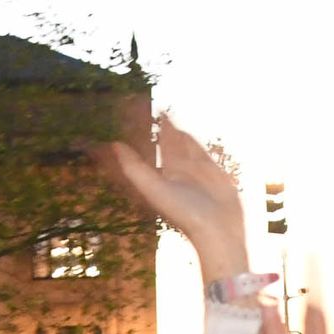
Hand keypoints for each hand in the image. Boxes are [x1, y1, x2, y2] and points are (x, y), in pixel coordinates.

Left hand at [101, 116, 249, 282]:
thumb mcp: (154, 190)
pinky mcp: (212, 170)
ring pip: (178, 144)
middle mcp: (175, 173)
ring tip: (162, 113)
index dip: (135, 132)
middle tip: (141, 104)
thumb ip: (134, 168)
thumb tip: (115, 144)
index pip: (145, 149)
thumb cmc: (184, 214)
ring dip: (170, 130)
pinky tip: (182, 129)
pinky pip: (198, 149)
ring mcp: (194, 170)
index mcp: (159, 177)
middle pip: (160, 143)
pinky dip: (189, 138)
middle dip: (152, 127)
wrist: (218, 230)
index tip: (124, 112)